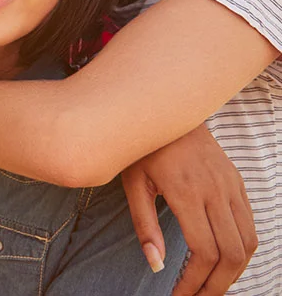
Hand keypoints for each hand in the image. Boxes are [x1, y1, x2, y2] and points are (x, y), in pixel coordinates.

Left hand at [122, 124, 255, 295]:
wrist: (165, 106)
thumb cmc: (142, 146)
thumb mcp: (133, 183)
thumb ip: (144, 225)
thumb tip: (156, 265)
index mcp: (186, 192)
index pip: (203, 251)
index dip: (194, 281)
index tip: (179, 295)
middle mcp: (215, 190)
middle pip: (231, 254)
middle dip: (216, 285)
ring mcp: (230, 185)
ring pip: (248, 242)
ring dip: (233, 272)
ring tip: (211, 286)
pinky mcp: (236, 181)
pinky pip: (249, 223)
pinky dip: (241, 249)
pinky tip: (223, 260)